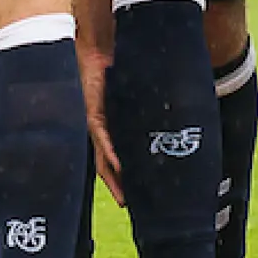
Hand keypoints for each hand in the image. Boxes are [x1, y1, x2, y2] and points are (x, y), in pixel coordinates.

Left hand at [80, 43, 125, 206]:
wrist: (97, 53)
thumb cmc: (113, 73)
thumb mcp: (129, 97)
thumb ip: (140, 109)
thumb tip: (165, 113)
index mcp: (107, 128)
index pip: (112, 158)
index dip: (121, 177)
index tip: (134, 194)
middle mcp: (99, 129)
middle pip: (104, 165)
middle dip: (116, 185)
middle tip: (127, 204)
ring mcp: (94, 123)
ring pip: (101, 157)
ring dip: (112, 177)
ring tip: (123, 195)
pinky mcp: (93, 114)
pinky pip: (101, 137)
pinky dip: (110, 152)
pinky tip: (119, 165)